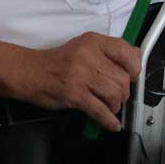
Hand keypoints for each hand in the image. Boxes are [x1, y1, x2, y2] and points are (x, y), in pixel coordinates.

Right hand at [16, 32, 140, 130]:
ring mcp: (80, 75)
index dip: (135, 68)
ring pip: (114, 94)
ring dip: (116, 105)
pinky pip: (100, 110)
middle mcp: (88, 56)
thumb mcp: (84, 47)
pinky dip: (108, 120)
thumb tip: (136, 57)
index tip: (133, 76)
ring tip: (110, 106)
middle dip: (124, 92)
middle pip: (122, 78)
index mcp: (93, 41)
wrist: (28, 72)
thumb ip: (109, 51)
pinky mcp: (74, 94)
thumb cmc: (57, 62)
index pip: (126, 52)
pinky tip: (112, 123)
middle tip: (118, 96)